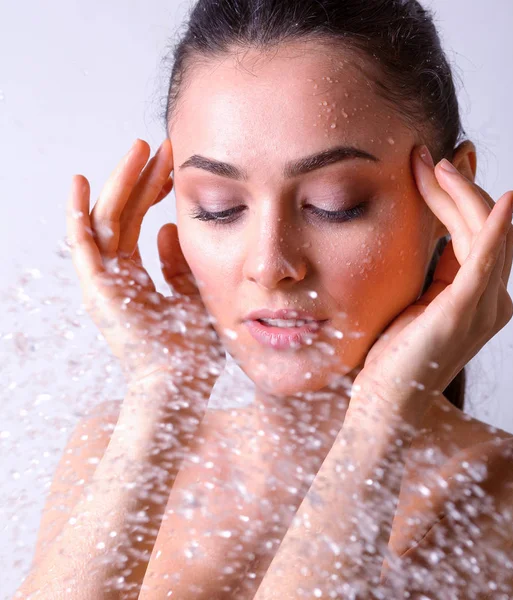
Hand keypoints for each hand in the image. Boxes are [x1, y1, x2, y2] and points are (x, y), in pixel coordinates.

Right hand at [65, 138, 224, 386]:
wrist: (181, 385)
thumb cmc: (190, 349)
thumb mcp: (191, 295)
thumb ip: (178, 264)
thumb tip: (170, 228)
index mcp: (136, 280)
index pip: (137, 224)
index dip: (151, 192)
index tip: (171, 166)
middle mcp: (115, 278)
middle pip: (121, 215)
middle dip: (140, 178)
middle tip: (160, 146)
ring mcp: (103, 283)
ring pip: (105, 220)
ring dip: (120, 183)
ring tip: (139, 148)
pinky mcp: (97, 290)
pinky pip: (82, 246)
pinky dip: (77, 214)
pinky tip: (80, 182)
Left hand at [349, 145, 512, 420]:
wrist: (384, 402)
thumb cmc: (392, 356)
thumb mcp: (413, 303)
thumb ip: (431, 272)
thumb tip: (427, 232)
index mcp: (476, 296)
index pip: (472, 233)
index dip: (455, 196)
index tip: (431, 166)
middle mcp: (490, 299)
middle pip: (483, 226)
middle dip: (458, 187)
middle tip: (428, 157)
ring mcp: (483, 305)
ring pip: (487, 232)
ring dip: (463, 194)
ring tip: (434, 165)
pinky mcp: (466, 309)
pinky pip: (487, 260)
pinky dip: (497, 227)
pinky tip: (504, 201)